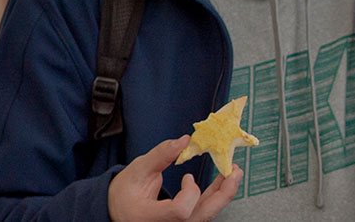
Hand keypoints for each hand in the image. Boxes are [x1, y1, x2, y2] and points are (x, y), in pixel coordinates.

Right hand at [108, 135, 240, 221]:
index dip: (189, 193)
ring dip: (222, 193)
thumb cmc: (124, 193)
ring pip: (206, 214)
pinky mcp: (184, 221)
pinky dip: (214, 195)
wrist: (119, 209)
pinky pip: (203, 210)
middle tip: (235, 173)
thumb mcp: (137, 170)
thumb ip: (160, 155)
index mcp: (148, 216)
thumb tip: (183, 140)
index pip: (180, 212)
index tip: (187, 177)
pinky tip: (222, 181)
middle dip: (222, 194)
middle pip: (200, 216)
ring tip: (232, 173)